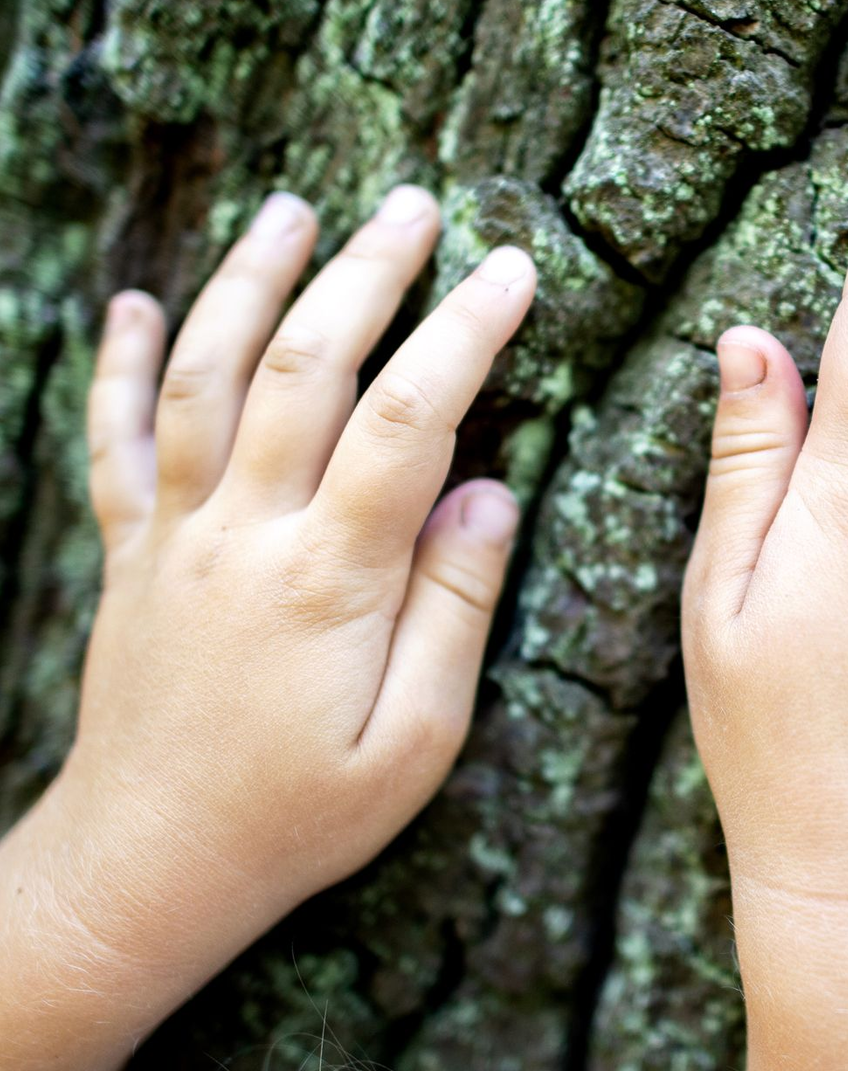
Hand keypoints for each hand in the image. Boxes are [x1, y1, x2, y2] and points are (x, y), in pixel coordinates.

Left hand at [0, 186, 534, 1070]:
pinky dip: (122, 362)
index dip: (466, 334)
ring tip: (291, 210)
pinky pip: (114, 439)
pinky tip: (138, 301)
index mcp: (328, 578)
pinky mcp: (130, 551)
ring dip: (249, 282)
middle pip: (305, 367)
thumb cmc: (298, 814)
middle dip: (367, 274)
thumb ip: (455, 606)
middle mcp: (244, 533)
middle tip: (415, 205)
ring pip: (205, 376)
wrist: (150, 866)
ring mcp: (175, 533)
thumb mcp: (416, 740)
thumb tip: (490, 491)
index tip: (511, 270)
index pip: (410, 420)